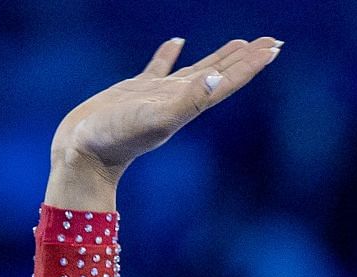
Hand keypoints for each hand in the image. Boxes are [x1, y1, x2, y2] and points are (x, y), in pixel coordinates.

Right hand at [50, 36, 282, 182]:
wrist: (82, 155)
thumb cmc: (116, 139)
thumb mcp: (155, 118)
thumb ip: (187, 100)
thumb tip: (215, 78)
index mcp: (188, 106)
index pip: (227, 82)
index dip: (251, 65)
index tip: (275, 48)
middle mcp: (179, 100)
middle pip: (221, 74)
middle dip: (246, 58)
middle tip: (272, 42)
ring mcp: (158, 96)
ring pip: (196, 70)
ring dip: (219, 56)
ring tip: (240, 42)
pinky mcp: (135, 91)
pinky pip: (158, 67)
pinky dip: (168, 53)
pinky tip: (176, 42)